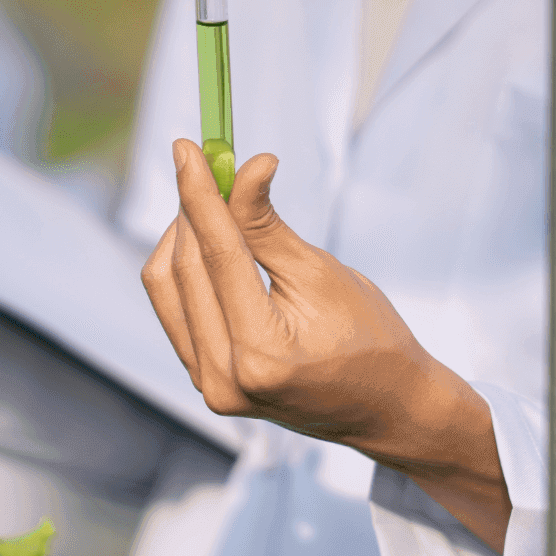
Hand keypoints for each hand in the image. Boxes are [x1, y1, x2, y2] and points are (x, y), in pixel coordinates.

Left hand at [141, 139, 511, 551]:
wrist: (386, 408)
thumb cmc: (371, 339)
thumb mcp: (320, 274)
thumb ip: (267, 225)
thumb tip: (241, 168)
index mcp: (260, 352)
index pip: (216, 255)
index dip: (199, 193)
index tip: (186, 147)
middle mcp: (224, 378)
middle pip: (185, 269)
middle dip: (192, 209)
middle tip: (207, 164)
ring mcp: (210, 388)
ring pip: (169, 290)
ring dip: (183, 239)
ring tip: (215, 205)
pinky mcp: (206, 385)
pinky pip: (177, 314)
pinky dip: (187, 273)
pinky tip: (209, 245)